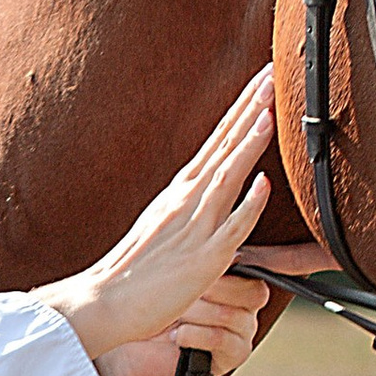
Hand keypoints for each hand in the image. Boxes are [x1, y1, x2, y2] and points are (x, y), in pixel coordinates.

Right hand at [37, 73, 278, 375]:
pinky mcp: (204, 259)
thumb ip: (189, 207)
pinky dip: (247, 204)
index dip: (240, 110)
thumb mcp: (164, 226)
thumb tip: (210, 190)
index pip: (216, 141)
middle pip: (223, 146)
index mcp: (179, 192)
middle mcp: (187, 201)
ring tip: (269, 112)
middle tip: (271, 74)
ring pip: (227, 176)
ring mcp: (196, 228)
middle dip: (249, 108)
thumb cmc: (135, 271)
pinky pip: (230, 228)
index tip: (260, 81)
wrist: (104, 301)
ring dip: (248, 143)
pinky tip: (263, 184)